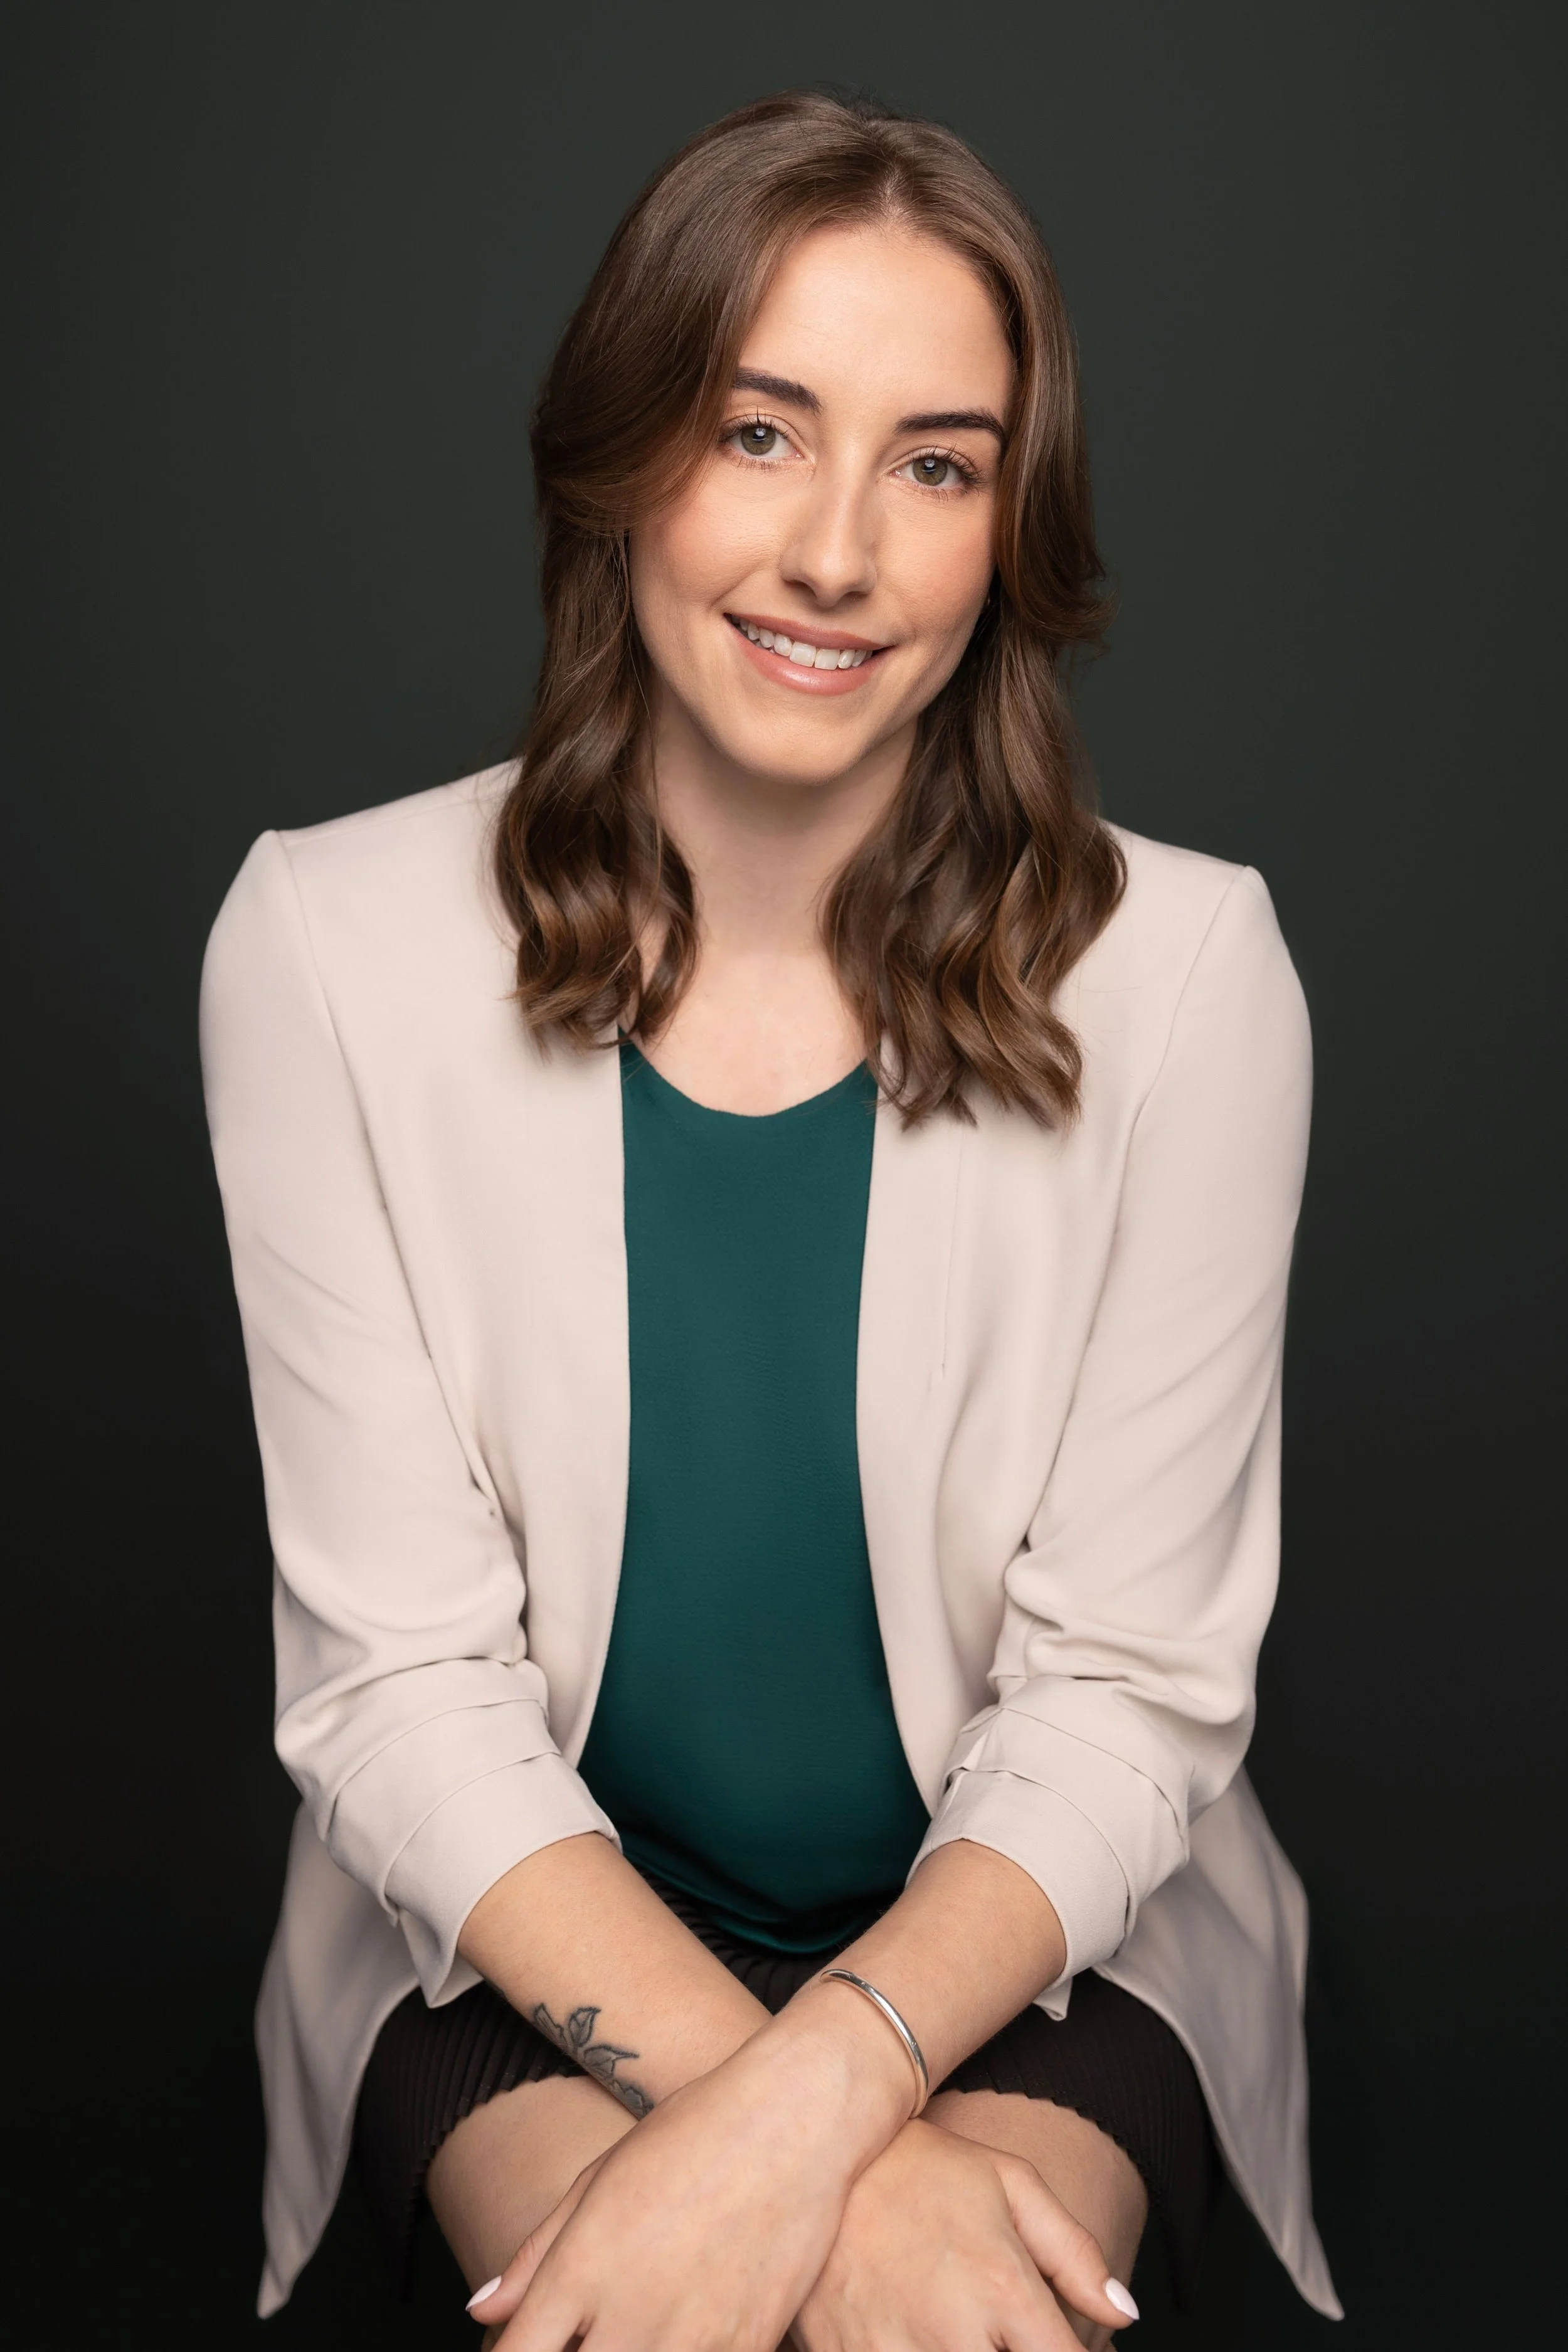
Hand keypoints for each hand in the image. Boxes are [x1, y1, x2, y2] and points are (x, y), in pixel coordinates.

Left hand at [467, 2005, 911, 2351]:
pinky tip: (678, 2333)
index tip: (520, 2348)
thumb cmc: (692, 2131)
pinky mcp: (746, 2346)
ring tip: (628, 2331)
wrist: (796, 2115)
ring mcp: (691, 2337)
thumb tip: (481, 2311)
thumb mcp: (602, 2178)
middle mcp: (629, 2314)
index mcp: (581, 2268)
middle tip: (583, 2334)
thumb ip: (536, 2254)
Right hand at [791, 2118, 1136, 2350]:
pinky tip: (924, 2341)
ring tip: (968, 2335)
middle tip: (1005, 2335)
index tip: (1062, 2347)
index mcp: (1002, 2288)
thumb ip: (1073, 2252)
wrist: (820, 2154)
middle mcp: (952, 2332)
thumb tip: (1125, 2314)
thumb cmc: (926, 2170)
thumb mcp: (1010, 2184)